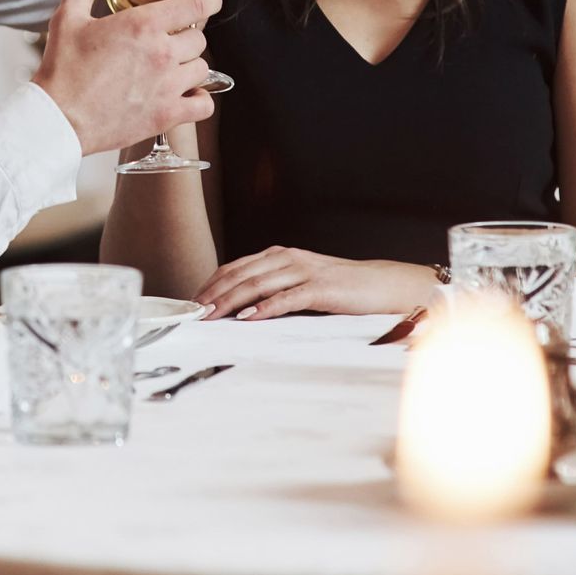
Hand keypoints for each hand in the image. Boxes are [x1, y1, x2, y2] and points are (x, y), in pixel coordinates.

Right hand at [34, 0, 219, 155]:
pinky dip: (199, 100)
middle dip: (186, 37)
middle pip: (199, 38)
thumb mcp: (67, 20)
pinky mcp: (167, 114)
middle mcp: (162, 53)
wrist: (59, 118)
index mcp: (143, 25)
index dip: (210, 0)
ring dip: (190, 66)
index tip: (210, 1)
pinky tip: (185, 96)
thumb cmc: (63, 71)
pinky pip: (204, 105)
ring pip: (203, 69)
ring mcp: (168, 86)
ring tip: (173, 69)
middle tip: (169, 42)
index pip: (197, 5)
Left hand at [194, 248, 438, 319]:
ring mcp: (303, 271)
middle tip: (193, 312)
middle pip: (240, 274)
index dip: (211, 283)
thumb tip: (241, 307)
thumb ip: (274, 288)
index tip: (192, 302)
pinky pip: (287, 298)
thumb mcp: (301, 283)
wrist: (382, 284)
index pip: (236, 267)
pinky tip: (249, 319)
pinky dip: (265, 308)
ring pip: (257, 284)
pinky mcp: (320, 288)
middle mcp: (288, 258)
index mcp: (280, 255)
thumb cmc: (340, 288)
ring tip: (211, 315)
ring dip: (231, 301)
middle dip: (214, 293)